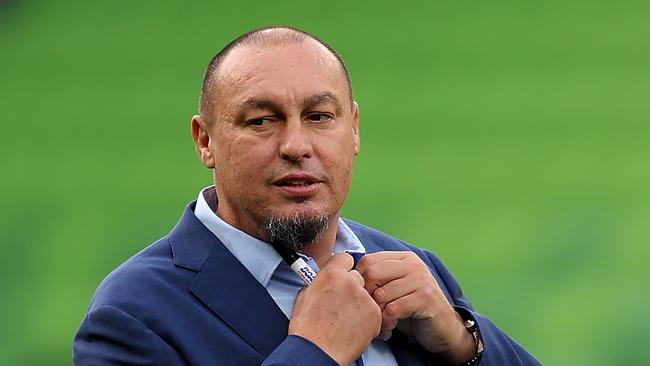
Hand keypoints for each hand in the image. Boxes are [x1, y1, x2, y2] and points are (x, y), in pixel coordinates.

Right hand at [289, 253, 381, 365]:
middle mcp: (350, 282)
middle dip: (352, 287)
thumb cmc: (307, 329)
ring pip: (367, 294)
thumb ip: (319, 282)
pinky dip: (367, 318)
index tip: (343, 276)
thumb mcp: (305, 296)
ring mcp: (365, 298)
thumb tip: (325, 280)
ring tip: (347, 318)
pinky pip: (374, 311)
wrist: (316, 352)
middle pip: (358, 277)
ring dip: (360, 303)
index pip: (346, 258)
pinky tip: (354, 327)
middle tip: (343, 302)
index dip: (344, 268)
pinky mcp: (375, 315)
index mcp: (331, 274)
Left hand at [356, 251, 475, 363]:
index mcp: (404, 258)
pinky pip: (393, 309)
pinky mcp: (426, 298)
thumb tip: (349, 278)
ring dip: (377, 316)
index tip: (360, 299)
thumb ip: (379, 279)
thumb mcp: (396, 288)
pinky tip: (388, 331)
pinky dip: (387, 324)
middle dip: (366, 297)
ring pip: (381, 294)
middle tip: (369, 313)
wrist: (445, 329)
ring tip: (380, 326)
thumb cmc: (415, 310)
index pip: (368, 260)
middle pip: (372, 273)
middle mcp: (413, 264)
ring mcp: (421, 279)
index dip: (358, 280)